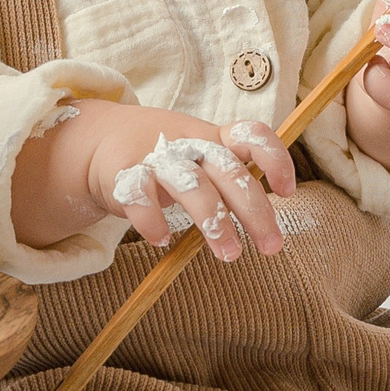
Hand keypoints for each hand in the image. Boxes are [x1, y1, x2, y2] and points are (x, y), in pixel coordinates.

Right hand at [88, 105, 296, 261]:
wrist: (101, 139)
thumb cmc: (166, 155)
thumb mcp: (201, 153)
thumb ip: (231, 175)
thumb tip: (266, 217)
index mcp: (214, 138)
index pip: (252, 135)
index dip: (275, 159)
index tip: (288, 192)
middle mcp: (190, 145)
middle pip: (230, 173)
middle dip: (255, 212)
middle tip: (272, 247)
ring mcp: (158, 158)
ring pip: (193, 187)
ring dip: (215, 223)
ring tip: (229, 255)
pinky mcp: (126, 174)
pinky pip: (141, 198)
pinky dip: (152, 221)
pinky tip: (161, 240)